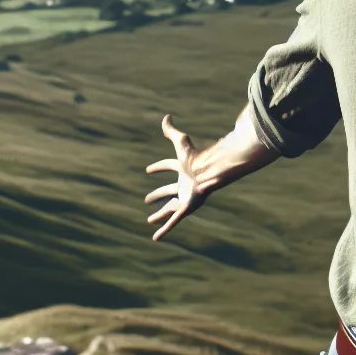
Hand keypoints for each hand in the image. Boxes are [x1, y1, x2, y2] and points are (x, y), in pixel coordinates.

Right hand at [144, 114, 207, 240]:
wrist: (210, 172)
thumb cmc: (197, 158)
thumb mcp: (180, 142)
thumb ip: (172, 131)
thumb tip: (166, 115)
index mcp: (183, 169)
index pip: (169, 167)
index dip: (159, 167)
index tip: (148, 170)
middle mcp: (184, 185)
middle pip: (168, 191)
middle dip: (158, 195)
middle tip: (146, 199)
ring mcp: (185, 198)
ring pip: (169, 209)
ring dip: (160, 215)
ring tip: (149, 221)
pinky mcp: (186, 209)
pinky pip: (172, 222)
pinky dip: (165, 230)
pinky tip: (156, 239)